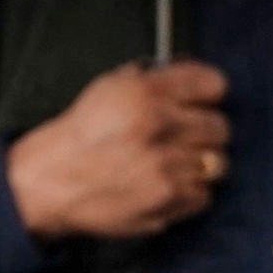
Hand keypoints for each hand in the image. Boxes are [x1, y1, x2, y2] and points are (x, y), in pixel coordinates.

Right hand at [3, 61, 230, 241]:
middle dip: (204, 130)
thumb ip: (154, 77)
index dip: (207, 93)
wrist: (52, 180)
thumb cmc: (82, 135)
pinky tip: (165, 184)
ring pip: (216, 163)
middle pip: (220, 127)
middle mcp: (158, 127)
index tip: (201, 100)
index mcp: (145, 93)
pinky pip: (204, 195)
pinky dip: (189, 192)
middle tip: (183, 136)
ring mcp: (165, 167)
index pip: (213, 84)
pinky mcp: (167, 201)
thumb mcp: (110, 88)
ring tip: (174, 163)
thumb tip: (190, 72)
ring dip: (198, 163)